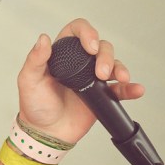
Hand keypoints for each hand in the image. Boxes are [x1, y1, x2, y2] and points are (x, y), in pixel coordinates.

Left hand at [16, 18, 144, 143]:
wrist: (47, 133)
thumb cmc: (35, 105)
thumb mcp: (28, 80)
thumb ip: (35, 59)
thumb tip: (43, 38)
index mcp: (61, 53)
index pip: (77, 31)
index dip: (87, 33)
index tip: (90, 47)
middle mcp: (79, 62)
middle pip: (101, 46)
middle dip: (106, 55)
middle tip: (101, 72)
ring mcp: (92, 78)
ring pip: (113, 64)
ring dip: (120, 68)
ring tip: (120, 78)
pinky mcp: (102, 95)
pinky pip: (120, 89)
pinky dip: (131, 88)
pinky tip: (136, 89)